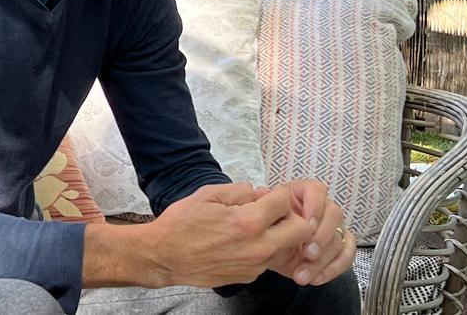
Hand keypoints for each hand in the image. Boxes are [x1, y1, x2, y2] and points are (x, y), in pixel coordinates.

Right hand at [122, 182, 316, 288]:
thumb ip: (239, 190)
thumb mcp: (207, 194)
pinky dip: (261, 250)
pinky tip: (238, 244)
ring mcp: (255, 265)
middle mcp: (257, 247)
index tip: (265, 197)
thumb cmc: (180, 225)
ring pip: (286, 247)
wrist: (163, 257)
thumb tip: (258, 193)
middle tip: (273, 214)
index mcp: (248, 222)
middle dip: (291, 217)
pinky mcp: (248, 276)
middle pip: (302, 230)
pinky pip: (267, 259)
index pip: (285, 202)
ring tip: (251, 229)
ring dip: (277, 235)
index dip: (276, 195)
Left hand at [254, 180, 355, 285]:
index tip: (307, 224)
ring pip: (339, 239)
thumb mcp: (262, 218)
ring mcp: (332, 227)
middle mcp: (321, 208)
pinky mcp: (338, 247)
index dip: (315, 206)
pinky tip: (315, 279)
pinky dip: (333, 269)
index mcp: (302, 194)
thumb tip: (264, 194)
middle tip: (307, 253)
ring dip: (322, 260)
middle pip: (334, 214)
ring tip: (302, 275)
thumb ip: (265, 207)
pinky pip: (346, 255)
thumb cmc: (265, 228)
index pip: (317, 190)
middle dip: (321, 236)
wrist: (267, 249)